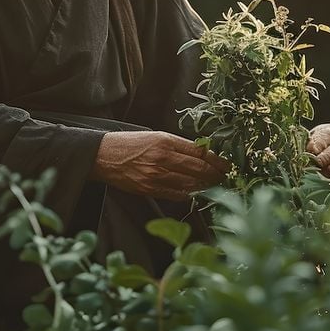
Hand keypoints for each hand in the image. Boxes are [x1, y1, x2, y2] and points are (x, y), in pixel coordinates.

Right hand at [90, 131, 231, 200]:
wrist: (104, 156)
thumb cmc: (129, 144)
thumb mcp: (155, 136)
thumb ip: (178, 145)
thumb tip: (201, 153)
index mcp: (165, 141)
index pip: (199, 152)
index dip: (216, 160)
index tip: (226, 164)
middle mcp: (163, 158)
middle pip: (198, 169)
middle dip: (215, 174)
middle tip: (224, 176)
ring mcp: (156, 176)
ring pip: (190, 184)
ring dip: (205, 186)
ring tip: (214, 185)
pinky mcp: (150, 189)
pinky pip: (176, 195)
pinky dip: (189, 194)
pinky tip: (195, 192)